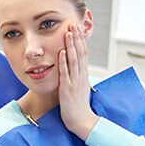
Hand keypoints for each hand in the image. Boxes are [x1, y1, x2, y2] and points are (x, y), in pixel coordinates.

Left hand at [58, 24, 98, 140]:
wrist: (81, 121)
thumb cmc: (79, 106)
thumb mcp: (79, 88)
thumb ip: (78, 76)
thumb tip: (77, 66)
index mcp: (83, 75)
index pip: (83, 54)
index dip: (80, 41)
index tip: (77, 29)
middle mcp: (81, 76)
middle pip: (80, 53)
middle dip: (76, 39)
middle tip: (73, 24)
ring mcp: (74, 82)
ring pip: (74, 60)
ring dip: (70, 46)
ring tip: (68, 33)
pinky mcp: (67, 89)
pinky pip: (65, 74)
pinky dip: (63, 62)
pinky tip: (61, 52)